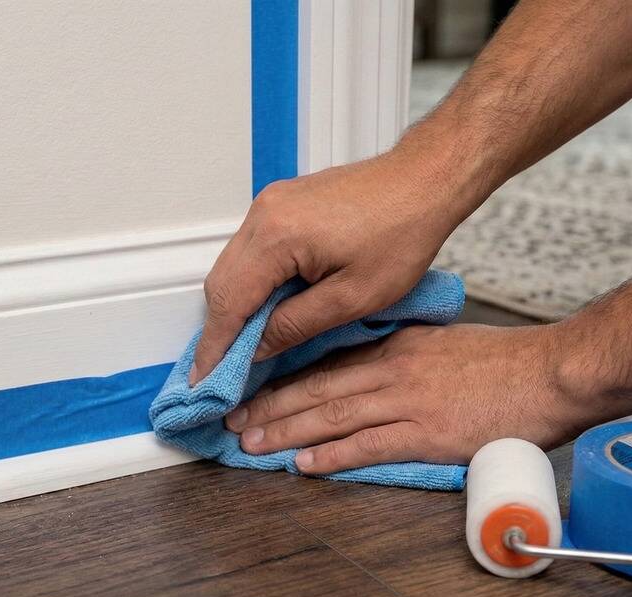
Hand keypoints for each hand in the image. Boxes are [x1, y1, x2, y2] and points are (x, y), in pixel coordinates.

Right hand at [190, 149, 480, 384]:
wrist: (425, 181)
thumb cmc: (403, 232)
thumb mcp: (353, 298)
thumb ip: (295, 326)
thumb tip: (256, 349)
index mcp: (277, 237)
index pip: (228, 302)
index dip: (214, 347)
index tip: (205, 381)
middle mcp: (264, 214)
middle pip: (221, 283)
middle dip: (219, 329)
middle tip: (223, 371)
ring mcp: (271, 204)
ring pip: (233, 266)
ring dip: (236, 306)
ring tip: (245, 346)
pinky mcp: (282, 204)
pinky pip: (251, 250)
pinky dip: (251, 283)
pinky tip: (267, 308)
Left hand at [223, 324, 593, 472]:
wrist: (552, 374)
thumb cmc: (508, 364)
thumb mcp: (445, 344)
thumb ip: (406, 358)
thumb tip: (374, 373)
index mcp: (398, 346)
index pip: (329, 362)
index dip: (287, 378)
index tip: (257, 389)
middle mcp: (394, 369)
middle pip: (318, 387)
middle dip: (270, 404)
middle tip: (235, 419)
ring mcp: (408, 401)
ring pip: (332, 414)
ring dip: (286, 430)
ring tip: (252, 442)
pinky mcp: (427, 433)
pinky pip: (368, 444)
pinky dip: (332, 455)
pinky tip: (304, 463)